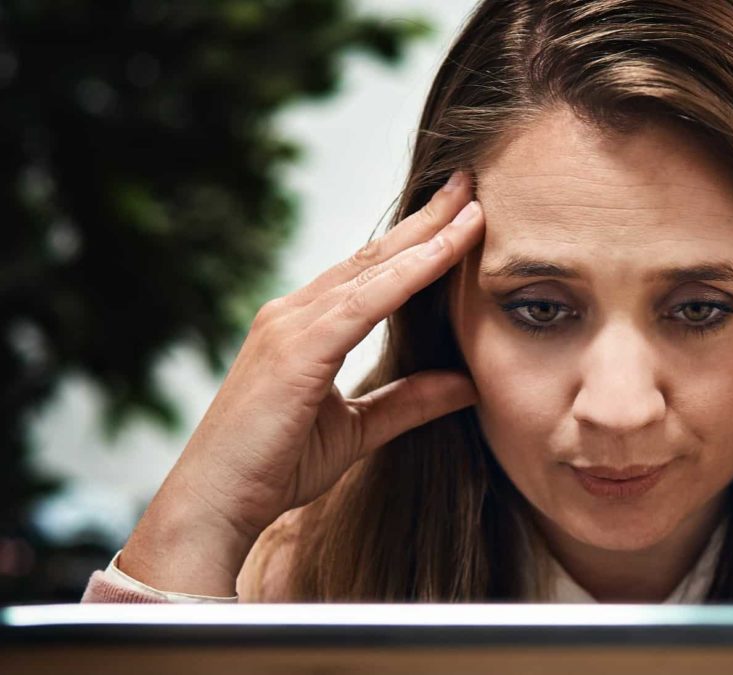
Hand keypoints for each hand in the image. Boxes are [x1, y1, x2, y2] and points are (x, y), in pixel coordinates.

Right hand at [120, 171, 484, 595]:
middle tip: (470, 182)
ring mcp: (291, 325)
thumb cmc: (275, 467)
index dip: (418, 241)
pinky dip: (407, 275)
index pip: (373, 272)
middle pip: (375, 255)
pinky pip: (364, 303)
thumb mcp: (358, 429)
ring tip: (470, 204)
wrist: (215, 504)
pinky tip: (442, 253)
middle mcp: (295, 313)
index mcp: (306, 326)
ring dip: (426, 236)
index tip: (461, 212)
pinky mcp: (296, 349)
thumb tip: (467, 382)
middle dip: (426, 218)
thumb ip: (409, 401)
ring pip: (373, 269)